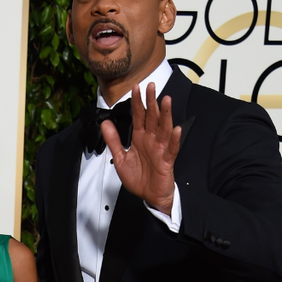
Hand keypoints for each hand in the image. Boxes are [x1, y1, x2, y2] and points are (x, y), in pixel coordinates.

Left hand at [101, 83, 180, 214]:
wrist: (149, 196)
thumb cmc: (138, 178)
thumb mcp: (120, 158)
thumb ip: (114, 140)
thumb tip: (106, 123)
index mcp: (140, 137)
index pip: (139, 116)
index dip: (137, 102)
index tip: (136, 87)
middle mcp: (151, 140)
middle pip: (152, 117)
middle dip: (151, 102)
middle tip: (152, 86)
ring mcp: (160, 149)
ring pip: (164, 128)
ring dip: (165, 114)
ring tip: (166, 101)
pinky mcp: (167, 160)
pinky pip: (172, 148)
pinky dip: (174, 139)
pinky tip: (176, 129)